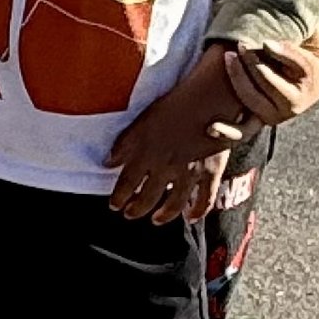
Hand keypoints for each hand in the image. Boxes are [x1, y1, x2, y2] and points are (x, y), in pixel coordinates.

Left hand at [106, 47, 250, 222]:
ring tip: (155, 220)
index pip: (127, 183)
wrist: (209, 98)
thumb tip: (108, 162)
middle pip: (147, 197)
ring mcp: (188, 172)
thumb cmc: (174, 104)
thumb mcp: (142, 120)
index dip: (119, 197)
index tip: (114, 205)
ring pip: (172, 204)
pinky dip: (197, 211)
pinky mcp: (210, 172)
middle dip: (136, 209)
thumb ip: (124, 143)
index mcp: (145, 153)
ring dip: (162, 215)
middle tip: (130, 214)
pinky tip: (190, 218)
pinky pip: (203, 199)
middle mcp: (164, 167)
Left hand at [220, 28, 318, 123]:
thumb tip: (287, 2)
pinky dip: (228, 130)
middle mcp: (297, 101)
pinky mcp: (259, 120)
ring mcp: (276, 113)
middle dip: (254, 62)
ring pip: (254, 100)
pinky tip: (212, 126)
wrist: (309, 82)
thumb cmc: (305, 50)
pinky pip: (243, 131)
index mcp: (313, 76)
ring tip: (229, 57)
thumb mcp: (310, 35)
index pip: (298, 64)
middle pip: (272, 83)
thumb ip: (301, 21)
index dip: (282, 52)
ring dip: (240, 80)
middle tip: (241, 43)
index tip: (266, 42)